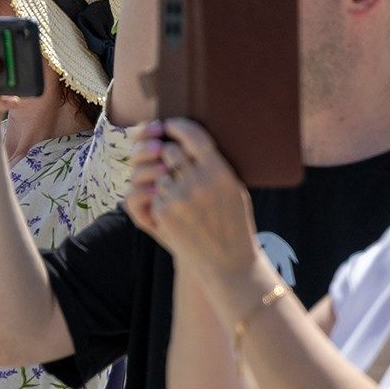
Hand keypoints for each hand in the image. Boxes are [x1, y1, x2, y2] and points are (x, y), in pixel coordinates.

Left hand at [131, 119, 259, 279]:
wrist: (229, 263)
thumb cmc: (233, 223)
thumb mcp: (233, 189)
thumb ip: (213, 165)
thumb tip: (186, 139)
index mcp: (220, 172)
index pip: (192, 136)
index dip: (177, 126)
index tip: (169, 125)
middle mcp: (199, 182)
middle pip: (169, 150)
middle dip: (167, 154)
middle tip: (172, 162)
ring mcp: (179, 198)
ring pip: (159, 173)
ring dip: (165, 180)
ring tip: (183, 198)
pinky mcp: (164, 213)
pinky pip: (156, 194)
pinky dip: (162, 200)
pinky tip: (179, 216)